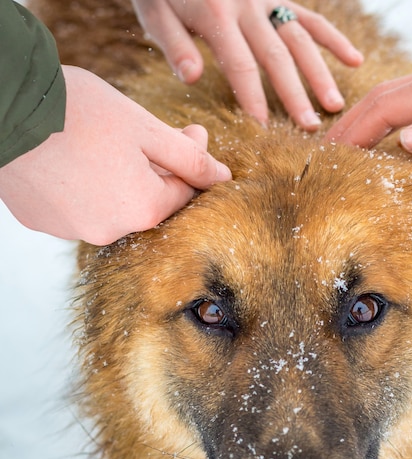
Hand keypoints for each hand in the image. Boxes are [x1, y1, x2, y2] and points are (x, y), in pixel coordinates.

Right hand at [0, 66, 230, 244]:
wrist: (3, 107)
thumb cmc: (77, 111)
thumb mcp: (146, 128)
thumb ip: (190, 158)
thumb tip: (222, 176)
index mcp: (142, 209)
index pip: (183, 195)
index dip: (189, 165)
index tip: (189, 136)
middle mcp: (110, 231)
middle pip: (147, 202)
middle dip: (152, 171)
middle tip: (140, 136)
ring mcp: (73, 230)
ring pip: (111, 206)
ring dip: (115, 180)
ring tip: (97, 146)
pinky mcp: (43, 222)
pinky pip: (77, 208)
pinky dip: (82, 188)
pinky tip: (71, 161)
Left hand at [131, 0, 362, 130]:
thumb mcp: (154, 12)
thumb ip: (174, 44)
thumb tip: (192, 77)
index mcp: (216, 14)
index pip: (240, 65)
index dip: (253, 98)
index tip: (264, 130)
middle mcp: (248, 6)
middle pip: (276, 57)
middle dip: (294, 95)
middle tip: (309, 128)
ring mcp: (267, 0)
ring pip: (299, 40)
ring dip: (319, 74)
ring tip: (334, 106)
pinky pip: (310, 19)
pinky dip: (333, 39)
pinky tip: (355, 61)